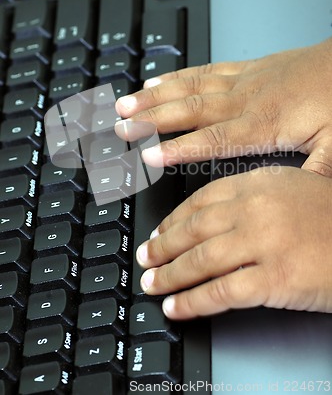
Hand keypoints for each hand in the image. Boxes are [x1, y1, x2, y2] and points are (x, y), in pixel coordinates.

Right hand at [115, 39, 331, 175]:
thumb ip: (313, 176)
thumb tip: (296, 203)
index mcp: (263, 125)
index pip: (211, 140)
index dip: (177, 149)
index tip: (147, 157)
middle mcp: (245, 101)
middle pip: (188, 111)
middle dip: (150, 120)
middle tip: (119, 126)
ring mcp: (243, 82)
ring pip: (189, 88)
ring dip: (154, 96)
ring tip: (126, 102)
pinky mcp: (247, 69)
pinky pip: (204, 70)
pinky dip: (177, 75)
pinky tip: (159, 79)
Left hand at [135, 167, 331, 319]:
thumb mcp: (292, 189)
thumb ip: (252, 197)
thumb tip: (213, 216)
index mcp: (260, 183)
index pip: (201, 200)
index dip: (173, 219)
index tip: (158, 231)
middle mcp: (257, 209)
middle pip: (194, 229)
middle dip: (163, 246)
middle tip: (145, 257)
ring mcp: (264, 243)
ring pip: (201, 260)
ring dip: (170, 275)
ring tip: (151, 283)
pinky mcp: (274, 280)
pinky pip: (221, 292)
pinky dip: (193, 302)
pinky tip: (177, 307)